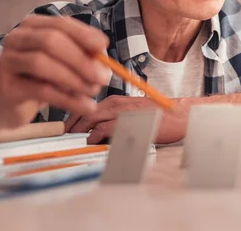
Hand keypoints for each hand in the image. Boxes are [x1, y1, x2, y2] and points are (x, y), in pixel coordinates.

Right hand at [0, 15, 108, 128]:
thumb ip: (84, 58)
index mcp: (34, 26)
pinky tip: (85, 107)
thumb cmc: (41, 77)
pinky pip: (40, 90)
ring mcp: (8, 61)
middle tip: (102, 77)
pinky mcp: (7, 87)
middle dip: (81, 60)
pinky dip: (67, 99)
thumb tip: (105, 64)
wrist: (7, 102)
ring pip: (42, 64)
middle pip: (51, 41)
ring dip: (74, 79)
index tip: (103, 46)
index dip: (84, 34)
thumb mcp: (65, 64)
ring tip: (94, 91)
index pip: (61, 24)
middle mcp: (17, 38)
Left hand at [65, 95, 188, 143]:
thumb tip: (97, 130)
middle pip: (85, 110)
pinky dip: (93, 135)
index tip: (65, 126)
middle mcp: (117, 103)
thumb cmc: (159, 116)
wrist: (179, 116)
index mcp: (117, 99)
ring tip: (71, 138)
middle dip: (70, 123)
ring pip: (91, 117)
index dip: (73, 115)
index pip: (87, 105)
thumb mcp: (133, 112)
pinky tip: (90, 141)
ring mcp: (122, 112)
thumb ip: (115, 117)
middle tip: (62, 134)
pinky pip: (104, 128)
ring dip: (78, 129)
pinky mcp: (128, 122)